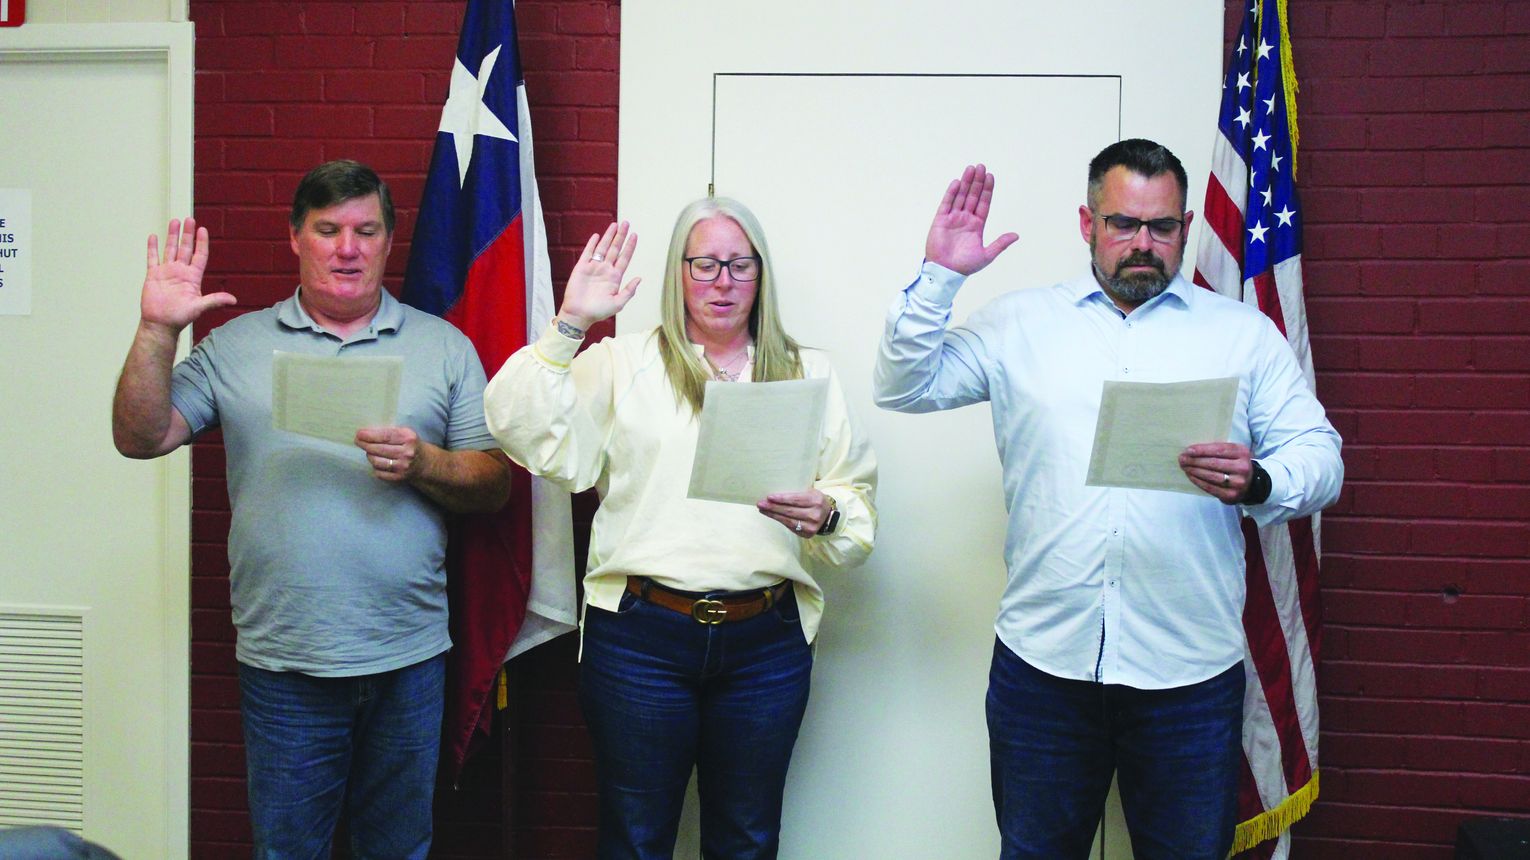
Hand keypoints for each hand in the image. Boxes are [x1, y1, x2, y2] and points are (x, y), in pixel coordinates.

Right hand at [141, 218, 234, 332]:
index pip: (199, 256)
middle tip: (189, 219)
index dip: (201, 243)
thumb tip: (233, 300)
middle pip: (185, 248)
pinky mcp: (153, 275)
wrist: (160, 324)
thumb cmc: (180, 317)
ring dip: (172, 236)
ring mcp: (166, 272)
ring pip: (170, 249)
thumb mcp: (199, 307)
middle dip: (188, 234)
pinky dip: (153, 248)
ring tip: (174, 222)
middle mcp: (180, 272)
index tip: (203, 230)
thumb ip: (215, 300)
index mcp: (192, 277)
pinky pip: (153, 258)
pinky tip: (154, 237)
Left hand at [356, 425, 425, 482]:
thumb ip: (388, 431)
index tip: (359, 434)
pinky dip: (375, 467)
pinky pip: (379, 472)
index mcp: (408, 438)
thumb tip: (364, 433)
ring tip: (370, 452)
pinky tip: (377, 462)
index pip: (385, 436)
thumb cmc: (410, 444)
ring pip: (376, 461)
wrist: (424, 463)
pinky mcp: (399, 477)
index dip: (369, 435)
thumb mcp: (404, 433)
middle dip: (365, 444)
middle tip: (358, 441)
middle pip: (378, 449)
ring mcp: (403, 466)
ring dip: (369, 456)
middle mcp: (407, 453)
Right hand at [556, 221, 640, 330]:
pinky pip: (588, 253)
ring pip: (603, 248)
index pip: (624, 258)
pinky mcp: (581, 268)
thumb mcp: (618, 303)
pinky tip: (597, 236)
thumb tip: (640, 278)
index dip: (630, 247)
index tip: (635, 235)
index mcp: (615, 277)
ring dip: (609, 236)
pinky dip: (592, 244)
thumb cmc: (598, 312)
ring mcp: (593, 268)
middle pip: (615, 249)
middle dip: (621, 236)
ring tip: (615, 225)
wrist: (579, 315)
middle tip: (627, 223)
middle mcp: (605, 270)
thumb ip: (629, 291)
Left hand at [758, 489, 832, 538]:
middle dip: (773, 507)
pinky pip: (789, 526)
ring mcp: (811, 526)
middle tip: (760, 503)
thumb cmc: (815, 501)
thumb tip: (775, 494)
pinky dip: (779, 520)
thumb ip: (797, 493)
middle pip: (790, 511)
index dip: (782, 499)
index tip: (769, 497)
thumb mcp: (811, 492)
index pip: (796, 500)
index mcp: (816, 500)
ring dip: (773, 514)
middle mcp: (815, 514)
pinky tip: (771, 515)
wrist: (828, 516)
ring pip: (788, 520)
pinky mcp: (807, 534)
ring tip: (762, 509)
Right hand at [925, 164, 1018, 275]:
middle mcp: (965, 219)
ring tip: (971, 169)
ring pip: (960, 196)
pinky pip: (946, 204)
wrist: (945, 272)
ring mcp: (953, 218)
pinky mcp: (940, 221)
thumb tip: (1016, 235)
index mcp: (977, 226)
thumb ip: (1000, 243)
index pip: (983, 203)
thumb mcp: (987, 255)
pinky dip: (951, 193)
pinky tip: (957, 182)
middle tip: (981, 166)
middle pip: (972, 196)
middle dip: (977, 182)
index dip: (987, 190)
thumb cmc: (965, 266)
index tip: (990, 177)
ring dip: (965, 183)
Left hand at [1179, 442, 1253, 503]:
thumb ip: (1217, 449)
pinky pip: (1211, 488)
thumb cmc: (1234, 464)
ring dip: (1195, 471)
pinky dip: (1198, 481)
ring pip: (1211, 476)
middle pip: (1213, 463)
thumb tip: (1191, 451)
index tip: (1188, 450)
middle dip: (1195, 461)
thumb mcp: (1232, 453)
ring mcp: (1238, 483)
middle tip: (1182, 459)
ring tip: (1185, 467)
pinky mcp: (1231, 495)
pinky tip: (1191, 476)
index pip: (1219, 449)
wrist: (1250, 484)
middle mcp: (1242, 467)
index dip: (1202, 450)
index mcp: (1242, 452)